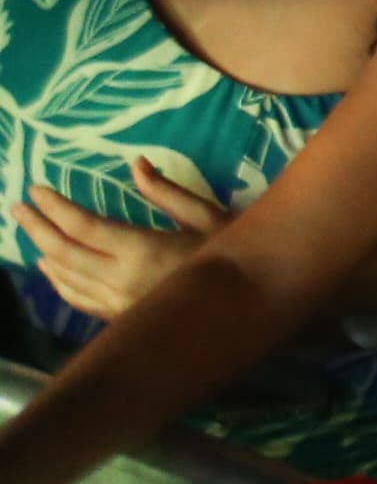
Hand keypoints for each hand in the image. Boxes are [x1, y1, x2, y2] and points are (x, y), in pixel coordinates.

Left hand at [18, 167, 228, 320]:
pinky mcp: (120, 318)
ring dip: (43, 252)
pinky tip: (50, 268)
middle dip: (37, 228)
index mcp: (142, 250)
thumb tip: (137, 165)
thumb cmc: (235, 255)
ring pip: (65, 278)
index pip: (83, 226)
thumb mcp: (209, 217)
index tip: (35, 189)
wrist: (246, 307)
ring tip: (30, 229)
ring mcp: (117, 303)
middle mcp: (120, 279)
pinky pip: (77, 299)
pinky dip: (57, 280)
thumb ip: (168, 193)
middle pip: (64, 253)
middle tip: (17, 207)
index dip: (55, 208)